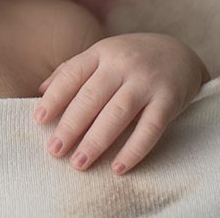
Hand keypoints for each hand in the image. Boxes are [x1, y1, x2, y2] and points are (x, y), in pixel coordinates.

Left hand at [33, 33, 207, 174]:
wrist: (180, 53)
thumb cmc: (131, 59)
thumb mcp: (102, 55)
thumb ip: (73, 70)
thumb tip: (40, 92)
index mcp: (102, 52)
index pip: (73, 74)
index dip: (55, 97)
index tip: (39, 120)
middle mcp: (123, 64)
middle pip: (92, 97)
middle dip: (71, 125)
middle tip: (54, 150)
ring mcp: (147, 81)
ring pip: (118, 113)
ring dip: (96, 141)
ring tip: (79, 163)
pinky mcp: (169, 99)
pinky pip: (150, 128)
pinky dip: (134, 149)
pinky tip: (118, 168)